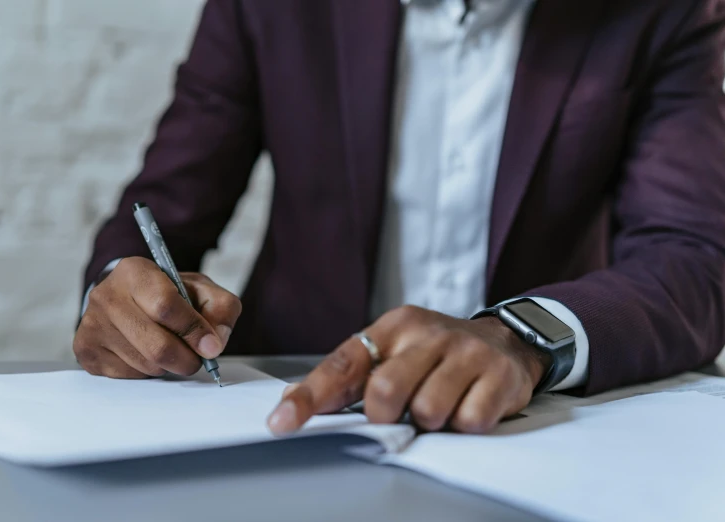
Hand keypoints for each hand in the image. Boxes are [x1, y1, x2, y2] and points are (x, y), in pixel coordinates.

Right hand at [74, 257, 241, 377]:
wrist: (128, 298)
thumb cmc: (169, 294)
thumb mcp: (201, 290)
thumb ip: (220, 309)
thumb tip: (213, 345)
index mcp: (135, 272)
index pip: (166, 306)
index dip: (194, 331)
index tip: (211, 346)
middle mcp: (106, 295)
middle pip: (156, 345)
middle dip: (187, 359)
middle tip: (197, 359)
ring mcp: (91, 324)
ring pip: (145, 365)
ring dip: (169, 366)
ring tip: (171, 349)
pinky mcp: (86, 350)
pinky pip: (129, 376)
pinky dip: (148, 372)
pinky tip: (147, 353)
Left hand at [267, 306, 550, 433]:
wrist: (505, 341)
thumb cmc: (437, 352)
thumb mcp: (394, 350)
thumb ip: (352, 375)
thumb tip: (292, 400)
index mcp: (394, 326)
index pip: (343, 364)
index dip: (310, 396)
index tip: (282, 423)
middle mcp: (429, 334)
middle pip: (386, 391)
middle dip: (387, 415)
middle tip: (401, 411)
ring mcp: (466, 352)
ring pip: (428, 410)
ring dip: (430, 420)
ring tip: (441, 403)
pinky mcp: (499, 375)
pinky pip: (469, 420)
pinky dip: (464, 423)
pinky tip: (469, 403)